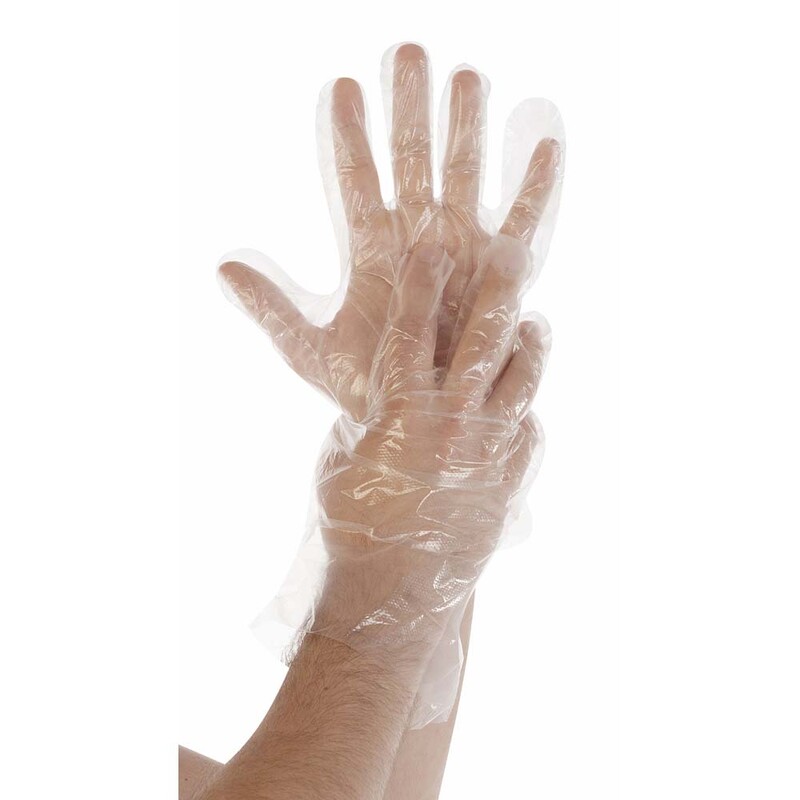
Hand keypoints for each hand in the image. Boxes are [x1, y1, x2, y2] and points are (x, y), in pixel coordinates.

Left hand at [218, 44, 561, 419]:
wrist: (421, 419)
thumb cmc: (370, 384)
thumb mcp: (309, 349)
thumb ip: (271, 308)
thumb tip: (222, 268)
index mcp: (373, 250)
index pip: (357, 178)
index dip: (349, 134)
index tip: (341, 86)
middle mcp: (418, 237)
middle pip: (413, 159)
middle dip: (410, 106)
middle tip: (408, 52)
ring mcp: (461, 248)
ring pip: (465, 174)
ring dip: (466, 126)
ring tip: (466, 75)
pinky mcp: (499, 272)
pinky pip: (525, 221)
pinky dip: (536, 185)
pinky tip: (545, 142)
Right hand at [311, 237, 549, 649]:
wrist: (392, 597)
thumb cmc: (353, 526)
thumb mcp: (342, 459)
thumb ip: (366, 417)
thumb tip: (379, 397)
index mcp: (400, 413)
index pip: (410, 331)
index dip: (419, 282)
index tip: (431, 243)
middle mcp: (450, 424)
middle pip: (481, 340)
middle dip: (498, 288)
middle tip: (513, 250)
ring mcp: (487, 453)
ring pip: (521, 382)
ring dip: (529, 346)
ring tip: (535, 322)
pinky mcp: (508, 482)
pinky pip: (529, 433)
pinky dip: (526, 412)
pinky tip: (524, 402)